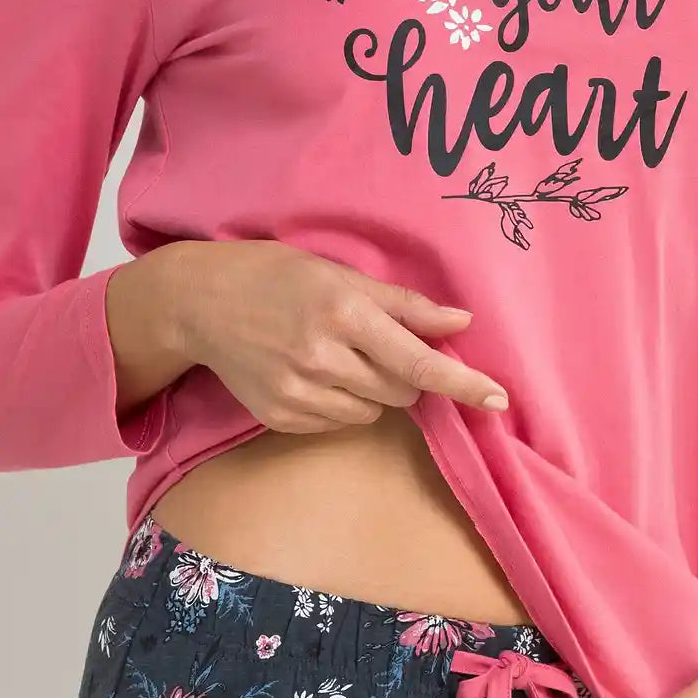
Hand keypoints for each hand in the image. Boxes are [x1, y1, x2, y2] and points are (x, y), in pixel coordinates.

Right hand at [162, 238, 509, 431]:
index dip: (463, 383)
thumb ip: (403, 304)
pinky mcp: (281, 417)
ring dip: (372, 391)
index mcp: (343, 313)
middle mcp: (322, 357)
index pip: (418, 362)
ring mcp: (299, 392)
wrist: (199, 302)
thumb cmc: (275, 276)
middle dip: (404, 374)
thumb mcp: (339, 275)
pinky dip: (340, 404)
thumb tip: (461, 321)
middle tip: (372, 344)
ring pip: (373, 412)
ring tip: (335, 356)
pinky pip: (338, 423)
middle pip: (403, 391)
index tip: (498, 399)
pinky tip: (311, 373)